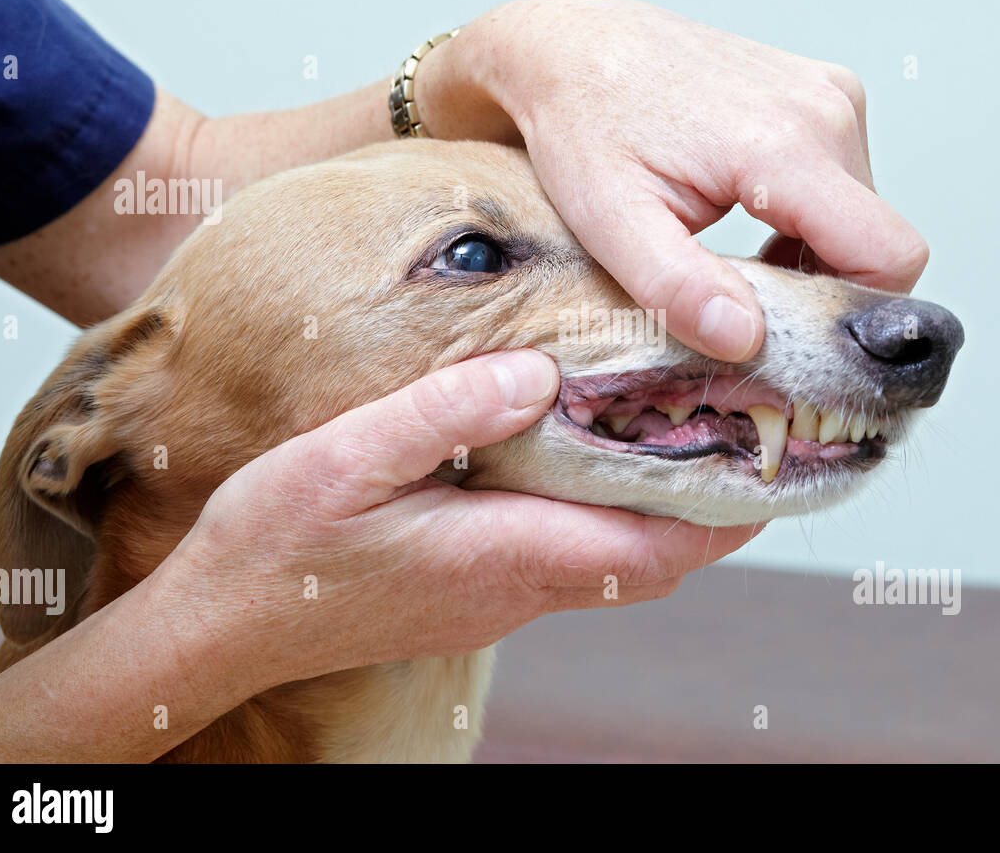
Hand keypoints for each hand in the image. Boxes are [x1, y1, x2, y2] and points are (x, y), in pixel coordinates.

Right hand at [158, 350, 759, 686]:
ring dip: (666, 510)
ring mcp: (500, 597)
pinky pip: (574, 556)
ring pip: (617, 559)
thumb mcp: (345, 460)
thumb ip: (444, 415)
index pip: (651, 547)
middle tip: (750, 433)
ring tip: (693, 436)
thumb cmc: (275, 547)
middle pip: (652, 559)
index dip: (725, 512)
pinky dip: (612, 514)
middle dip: (714, 507)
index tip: (777, 463)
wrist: (222, 625)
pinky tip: (599, 463)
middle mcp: (518, 588)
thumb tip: (535, 373)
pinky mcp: (478, 590)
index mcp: (503, 556)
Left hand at [417, 0, 929, 361]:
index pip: (890, 254)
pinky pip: (846, 183)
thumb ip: (677, 288)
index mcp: (784, 144)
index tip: (792, 333)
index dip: (856, 313)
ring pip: (863, 217)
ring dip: (813, 255)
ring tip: (736, 257)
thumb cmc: (584, 123)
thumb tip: (746, 340)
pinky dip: (808, 220)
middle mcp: (826, 108)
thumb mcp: (611, 222)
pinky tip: (750, 222)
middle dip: (821, 289)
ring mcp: (830, 93)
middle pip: (877, 242)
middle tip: (742, 301)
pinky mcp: (823, 91)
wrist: (573, 48)